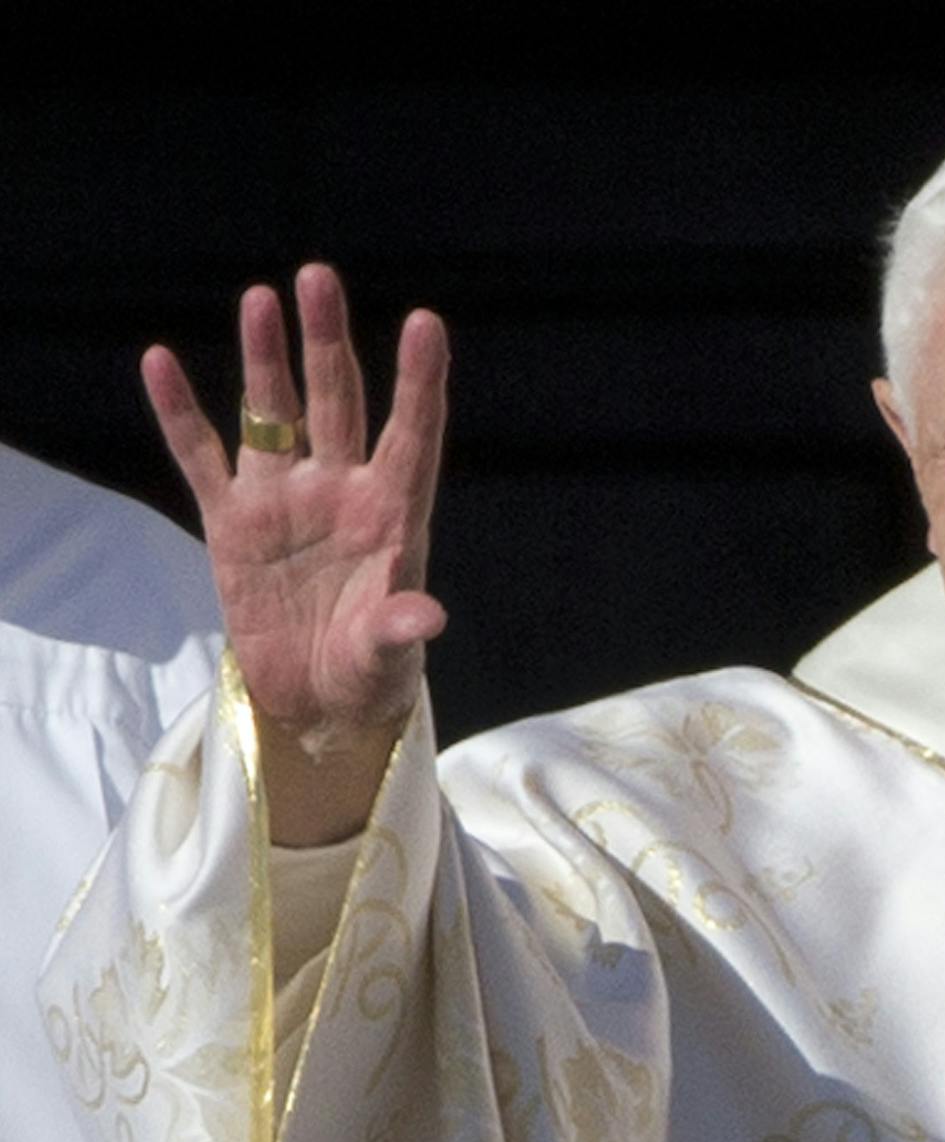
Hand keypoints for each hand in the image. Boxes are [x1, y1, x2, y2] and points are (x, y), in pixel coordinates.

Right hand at [145, 264, 447, 841]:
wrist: (316, 703)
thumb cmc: (371, 673)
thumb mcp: (390, 657)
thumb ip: (401, 628)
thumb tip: (427, 615)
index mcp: (394, 513)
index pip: (412, 434)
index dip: (419, 381)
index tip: (427, 323)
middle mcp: (341, 491)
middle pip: (338, 402)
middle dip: (328, 342)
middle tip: (318, 277)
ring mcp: (284, 500)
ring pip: (273, 414)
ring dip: (265, 358)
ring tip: (261, 298)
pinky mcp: (232, 522)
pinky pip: (201, 457)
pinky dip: (181, 413)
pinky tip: (160, 360)